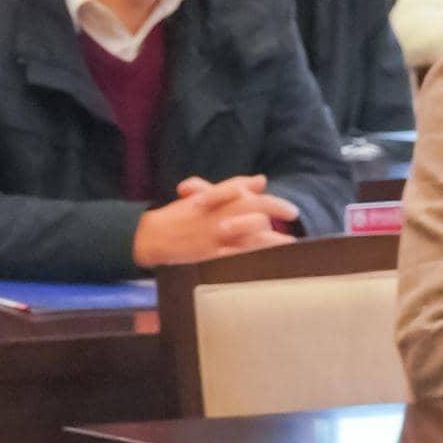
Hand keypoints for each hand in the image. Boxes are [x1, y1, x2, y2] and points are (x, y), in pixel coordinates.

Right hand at [132, 175, 292, 266]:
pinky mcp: (208, 257)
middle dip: (276, 218)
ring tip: (290, 244)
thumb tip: (261, 180)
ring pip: (248, 237)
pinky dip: (253, 258)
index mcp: (214, 200)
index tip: (293, 211)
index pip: (249, 196)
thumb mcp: (204, 196)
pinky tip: (269, 261)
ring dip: (272, 241)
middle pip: (252, 213)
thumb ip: (233, 187)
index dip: (273, 203)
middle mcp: (216, 217)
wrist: (149, 237)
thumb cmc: (179, 216)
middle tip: (293, 223)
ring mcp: (213, 238)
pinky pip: (235, 258)